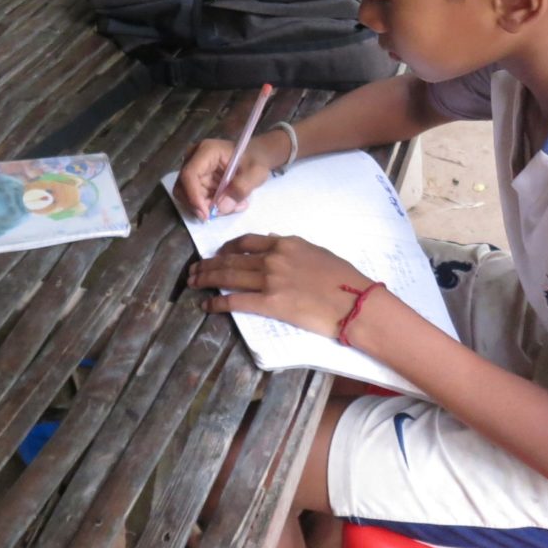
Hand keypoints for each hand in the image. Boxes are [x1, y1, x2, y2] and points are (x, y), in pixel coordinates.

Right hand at [173, 135, 278, 220]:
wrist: (257, 156)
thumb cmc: (257, 160)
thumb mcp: (256, 173)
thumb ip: (240, 188)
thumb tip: (220, 207)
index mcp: (207, 151)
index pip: (189, 174)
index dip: (193, 196)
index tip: (206, 214)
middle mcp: (194, 159)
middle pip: (183, 188)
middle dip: (200, 205)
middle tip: (221, 213)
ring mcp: (194, 171)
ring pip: (189, 197)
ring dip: (209, 207)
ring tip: (234, 205)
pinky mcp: (197, 181)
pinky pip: (198, 200)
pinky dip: (212, 206)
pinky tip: (231, 202)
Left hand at [188, 233, 373, 337]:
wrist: (355, 302)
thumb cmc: (343, 279)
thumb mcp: (317, 252)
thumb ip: (291, 248)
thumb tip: (270, 242)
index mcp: (285, 244)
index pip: (246, 242)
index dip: (226, 248)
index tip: (217, 253)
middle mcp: (272, 259)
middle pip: (231, 259)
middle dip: (208, 264)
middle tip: (193, 269)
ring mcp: (269, 280)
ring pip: (227, 277)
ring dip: (206, 280)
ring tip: (192, 283)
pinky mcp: (269, 303)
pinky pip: (235, 301)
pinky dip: (216, 303)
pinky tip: (206, 306)